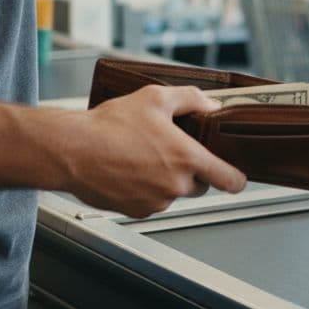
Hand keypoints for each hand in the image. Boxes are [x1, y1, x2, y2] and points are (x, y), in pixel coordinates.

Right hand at [62, 85, 245, 217]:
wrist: (72, 150)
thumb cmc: (110, 125)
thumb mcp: (155, 97)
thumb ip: (191, 99)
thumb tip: (210, 104)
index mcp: (188, 159)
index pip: (230, 180)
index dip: (237, 178)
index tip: (237, 176)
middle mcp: (175, 185)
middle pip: (200, 184)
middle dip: (192, 170)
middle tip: (170, 150)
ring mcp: (156, 201)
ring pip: (173, 193)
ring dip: (166, 179)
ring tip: (142, 156)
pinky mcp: (137, 211)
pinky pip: (152, 201)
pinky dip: (146, 189)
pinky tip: (130, 169)